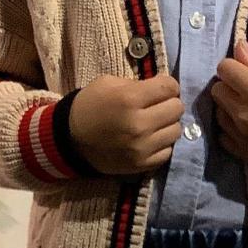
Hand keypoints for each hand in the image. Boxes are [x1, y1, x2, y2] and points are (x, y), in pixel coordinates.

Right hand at [68, 72, 184, 176]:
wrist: (70, 139)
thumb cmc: (90, 105)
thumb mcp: (109, 83)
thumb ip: (138, 84)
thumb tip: (163, 88)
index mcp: (130, 99)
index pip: (170, 87)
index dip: (167, 85)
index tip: (160, 88)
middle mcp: (139, 124)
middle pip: (177, 108)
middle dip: (169, 103)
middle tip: (157, 106)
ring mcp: (142, 147)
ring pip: (176, 131)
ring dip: (167, 125)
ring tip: (154, 123)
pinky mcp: (142, 164)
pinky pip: (168, 151)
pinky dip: (162, 144)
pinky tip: (150, 139)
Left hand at [210, 40, 247, 164]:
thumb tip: (237, 47)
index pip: (224, 68)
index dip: (234, 66)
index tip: (245, 70)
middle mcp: (244, 113)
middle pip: (217, 90)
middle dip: (230, 86)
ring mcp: (242, 135)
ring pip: (219, 113)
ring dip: (229, 108)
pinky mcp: (244, 152)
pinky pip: (223, 136)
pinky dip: (232, 130)